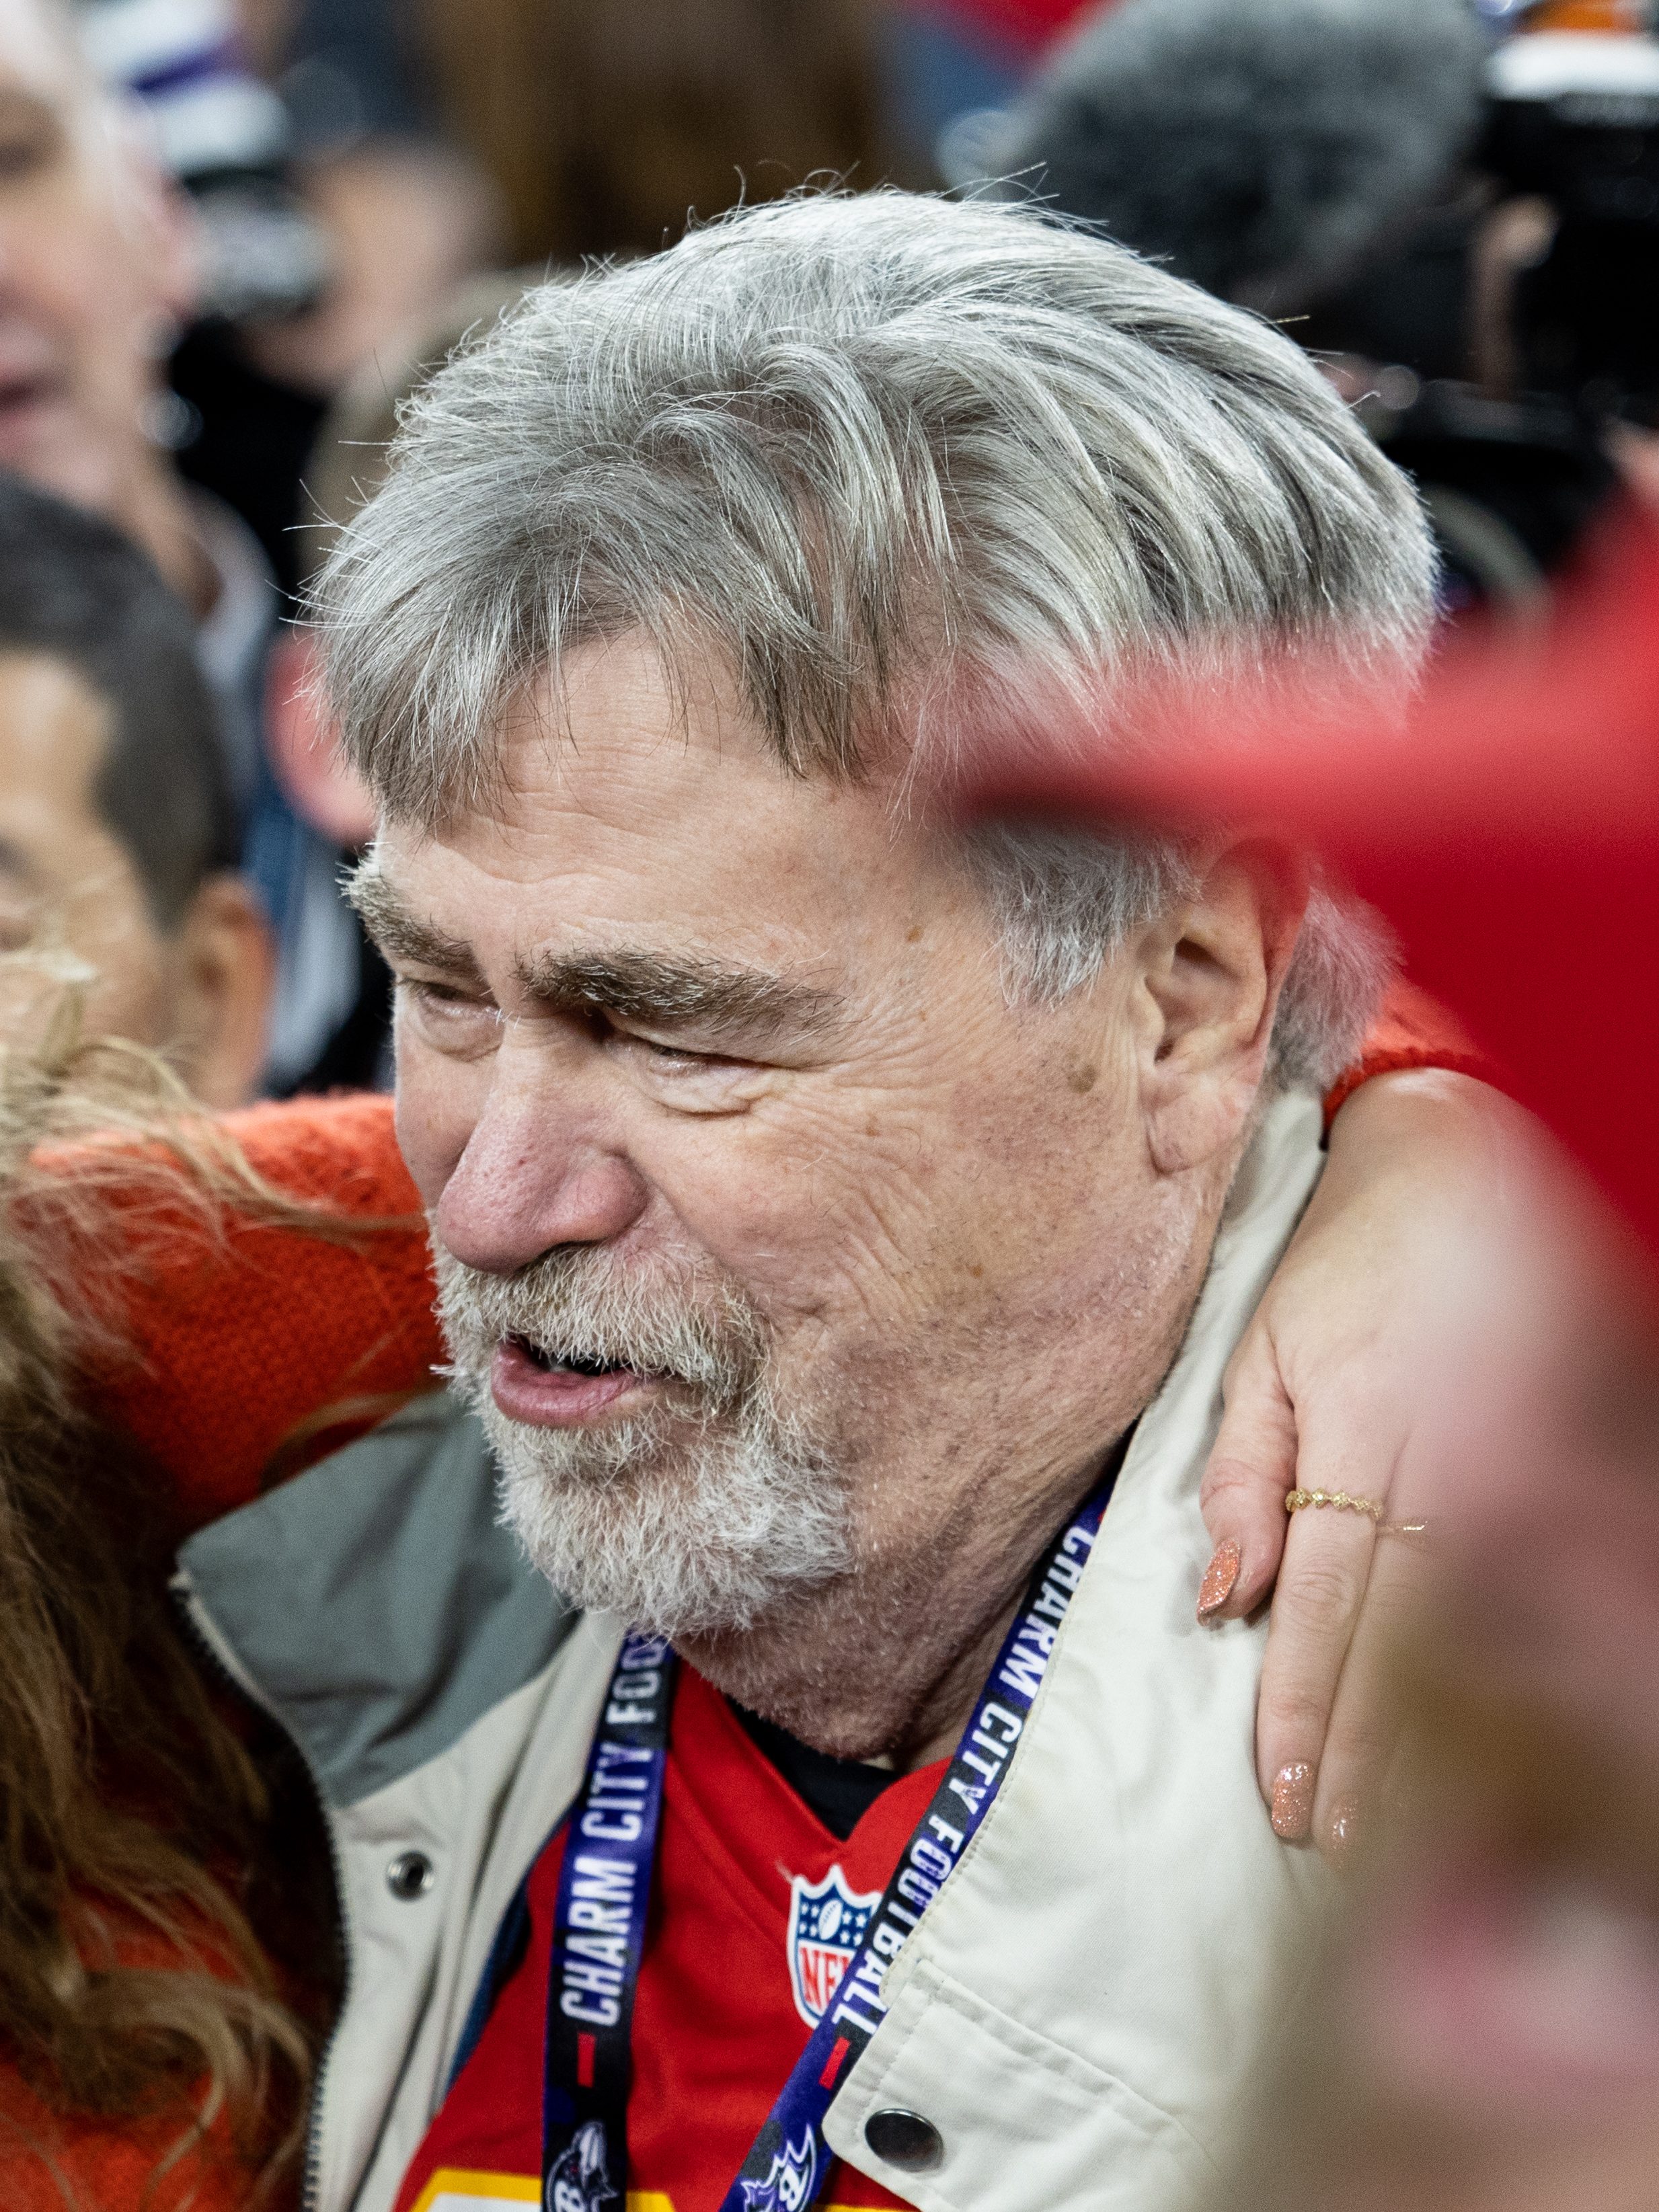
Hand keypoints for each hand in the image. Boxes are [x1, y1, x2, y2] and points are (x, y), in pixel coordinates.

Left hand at [1196, 1069, 1538, 1861]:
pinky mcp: (1548, 1452)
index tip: (1285, 1795)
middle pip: (1398, 1636)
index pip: (1326, 1605)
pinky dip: (1480, 1657)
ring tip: (1380, 1807)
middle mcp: (1442, 1460)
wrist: (1459, 1172)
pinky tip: (1460, 1718)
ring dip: (1418, 1721)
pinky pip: (1508, 1576)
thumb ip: (1240, 1474)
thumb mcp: (1258, 1350)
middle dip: (1361, 1745)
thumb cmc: (1338, 1263)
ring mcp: (1506, 1458)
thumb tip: (1224, 1599)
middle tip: (1328, 1835)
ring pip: (1461, 1623)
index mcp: (1361, 1434)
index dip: (1305, 1709)